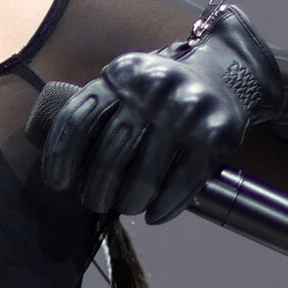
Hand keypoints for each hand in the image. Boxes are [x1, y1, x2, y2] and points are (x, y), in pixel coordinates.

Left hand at [40, 0, 284, 222]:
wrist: (228, 72)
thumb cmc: (161, 91)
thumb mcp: (125, 85)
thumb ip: (96, 110)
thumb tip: (60, 163)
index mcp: (121, 75)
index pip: (78, 120)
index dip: (61, 156)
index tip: (59, 183)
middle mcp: (152, 89)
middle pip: (110, 153)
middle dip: (98, 187)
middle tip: (95, 202)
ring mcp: (187, 111)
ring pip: (144, 175)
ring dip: (129, 201)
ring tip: (124, 207)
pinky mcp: (216, 134)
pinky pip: (182, 183)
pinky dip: (164, 207)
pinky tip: (155, 215)